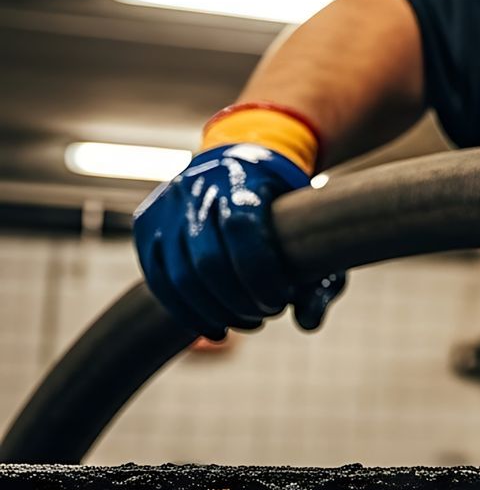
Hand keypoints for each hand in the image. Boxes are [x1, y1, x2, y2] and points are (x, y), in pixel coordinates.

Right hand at [132, 143, 345, 338]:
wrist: (240, 161)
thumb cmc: (285, 205)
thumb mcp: (316, 229)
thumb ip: (321, 276)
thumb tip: (308, 324)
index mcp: (242, 178)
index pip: (242, 229)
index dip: (261, 274)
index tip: (282, 299)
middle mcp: (198, 187)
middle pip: (208, 259)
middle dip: (239, 300)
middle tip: (265, 314)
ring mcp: (167, 205)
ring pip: (178, 275)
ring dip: (214, 312)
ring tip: (246, 321)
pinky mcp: (147, 224)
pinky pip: (157, 279)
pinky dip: (186, 312)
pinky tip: (215, 328)